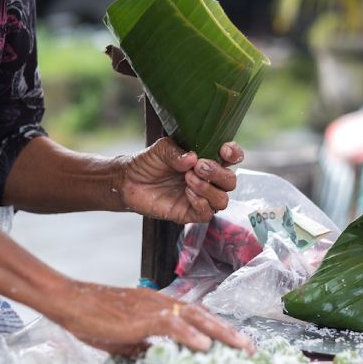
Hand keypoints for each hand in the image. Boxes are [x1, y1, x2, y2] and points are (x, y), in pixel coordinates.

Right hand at [53, 280, 253, 356]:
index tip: (236, 342)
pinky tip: (205, 345)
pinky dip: (190, 334)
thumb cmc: (95, 316)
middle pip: (204, 315)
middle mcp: (163, 303)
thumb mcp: (123, 336)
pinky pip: (171, 325)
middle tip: (250, 347)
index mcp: (161, 307)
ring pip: (196, 318)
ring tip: (240, 346)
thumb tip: (153, 356)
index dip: (218, 329)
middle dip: (230, 332)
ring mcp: (154, 308)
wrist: (73, 301)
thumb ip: (142, 344)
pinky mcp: (142, 317)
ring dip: (221, 332)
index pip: (197, 316)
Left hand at [116, 138, 243, 222]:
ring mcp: (200, 198)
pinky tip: (187, 193)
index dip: (234, 154)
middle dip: (218, 173)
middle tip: (198, 166)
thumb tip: (192, 158)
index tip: (224, 150)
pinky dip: (200, 203)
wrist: (128, 182)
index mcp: (206, 160)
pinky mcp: (190, 214)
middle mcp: (208, 180)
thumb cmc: (148, 163)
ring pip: (222, 200)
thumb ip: (176, 152)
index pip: (231, 158)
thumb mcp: (160, 149)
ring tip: (188, 179)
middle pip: (230, 181)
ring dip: (208, 189)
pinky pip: (207, 214)